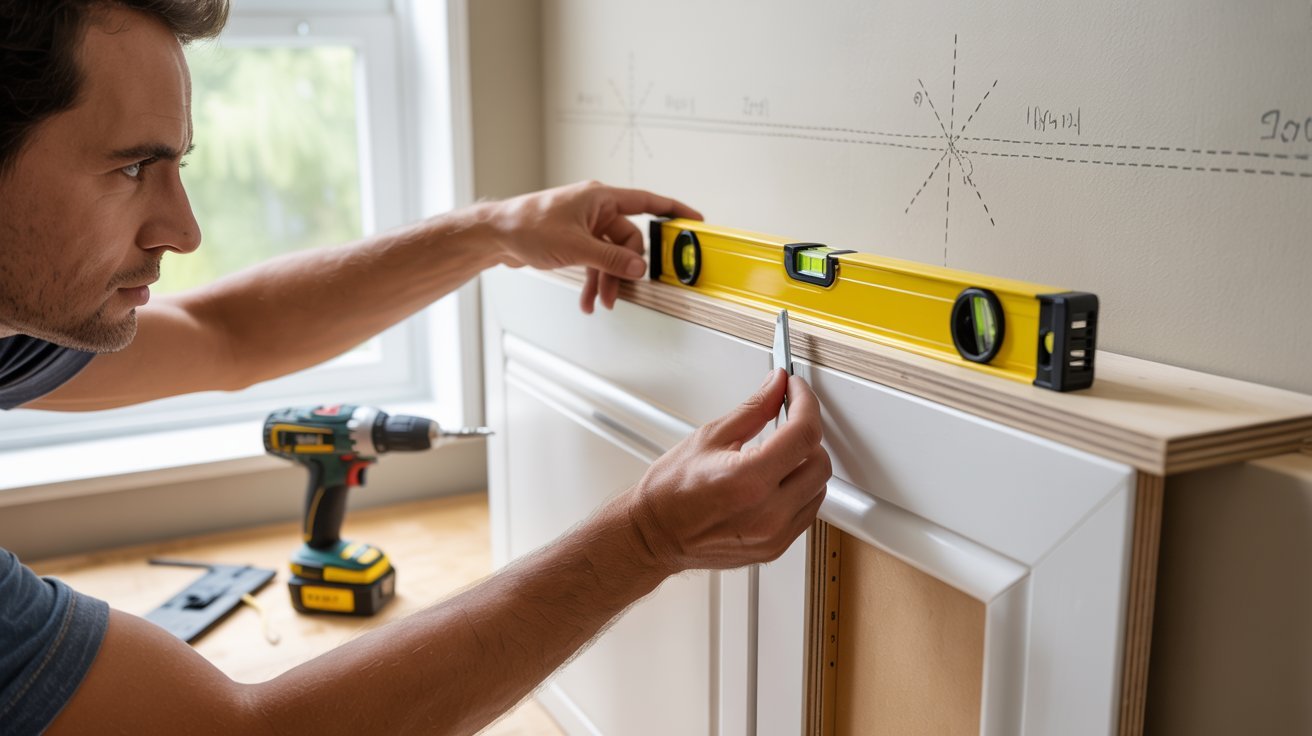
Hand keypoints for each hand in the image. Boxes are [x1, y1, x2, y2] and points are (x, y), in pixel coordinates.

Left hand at [486, 180, 701, 312]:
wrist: (495, 234)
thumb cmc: (527, 226)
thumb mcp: (576, 247)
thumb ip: (611, 258)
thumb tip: (638, 267)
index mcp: (601, 198)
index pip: (648, 202)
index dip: (674, 211)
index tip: (694, 221)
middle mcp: (595, 208)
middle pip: (627, 240)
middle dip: (622, 270)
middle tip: (617, 293)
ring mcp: (585, 224)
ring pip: (609, 255)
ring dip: (605, 280)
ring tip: (598, 301)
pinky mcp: (573, 239)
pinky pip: (593, 260)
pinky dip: (592, 279)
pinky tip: (587, 299)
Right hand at [625, 369, 830, 573]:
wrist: (653, 536)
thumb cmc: (668, 493)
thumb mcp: (709, 437)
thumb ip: (753, 409)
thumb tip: (775, 386)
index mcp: (749, 480)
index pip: (804, 434)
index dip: (806, 403)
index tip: (797, 390)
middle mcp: (768, 513)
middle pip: (820, 461)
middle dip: (806, 434)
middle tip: (786, 420)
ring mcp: (774, 535)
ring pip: (819, 488)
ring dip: (805, 463)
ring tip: (776, 454)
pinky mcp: (776, 548)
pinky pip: (807, 512)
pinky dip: (799, 490)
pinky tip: (775, 481)